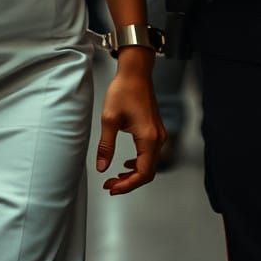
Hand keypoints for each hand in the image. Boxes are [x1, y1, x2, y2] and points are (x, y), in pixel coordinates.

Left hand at [96, 48, 165, 194]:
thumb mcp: (109, 119)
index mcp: (148, 138)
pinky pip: (150, 154)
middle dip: (129, 182)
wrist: (135, 72)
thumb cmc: (124, 90)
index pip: (143, 173)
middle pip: (148, 172)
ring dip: (133, 174)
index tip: (112, 187)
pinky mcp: (155, 130)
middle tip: (110, 185)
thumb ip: (106, 146)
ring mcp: (158, 135)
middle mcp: (158, 138)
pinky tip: (126, 162)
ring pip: (149, 164)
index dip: (127, 185)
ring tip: (115, 177)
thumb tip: (102, 166)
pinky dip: (138, 163)